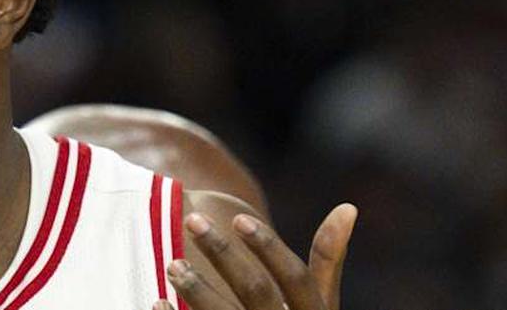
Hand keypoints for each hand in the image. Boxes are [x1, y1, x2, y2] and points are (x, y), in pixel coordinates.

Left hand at [155, 203, 357, 309]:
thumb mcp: (318, 303)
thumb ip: (328, 260)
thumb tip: (348, 206)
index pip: (296, 278)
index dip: (269, 247)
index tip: (238, 217)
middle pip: (257, 291)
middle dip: (224, 253)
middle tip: (192, 219)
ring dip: (198, 290)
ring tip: (172, 264)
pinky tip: (158, 303)